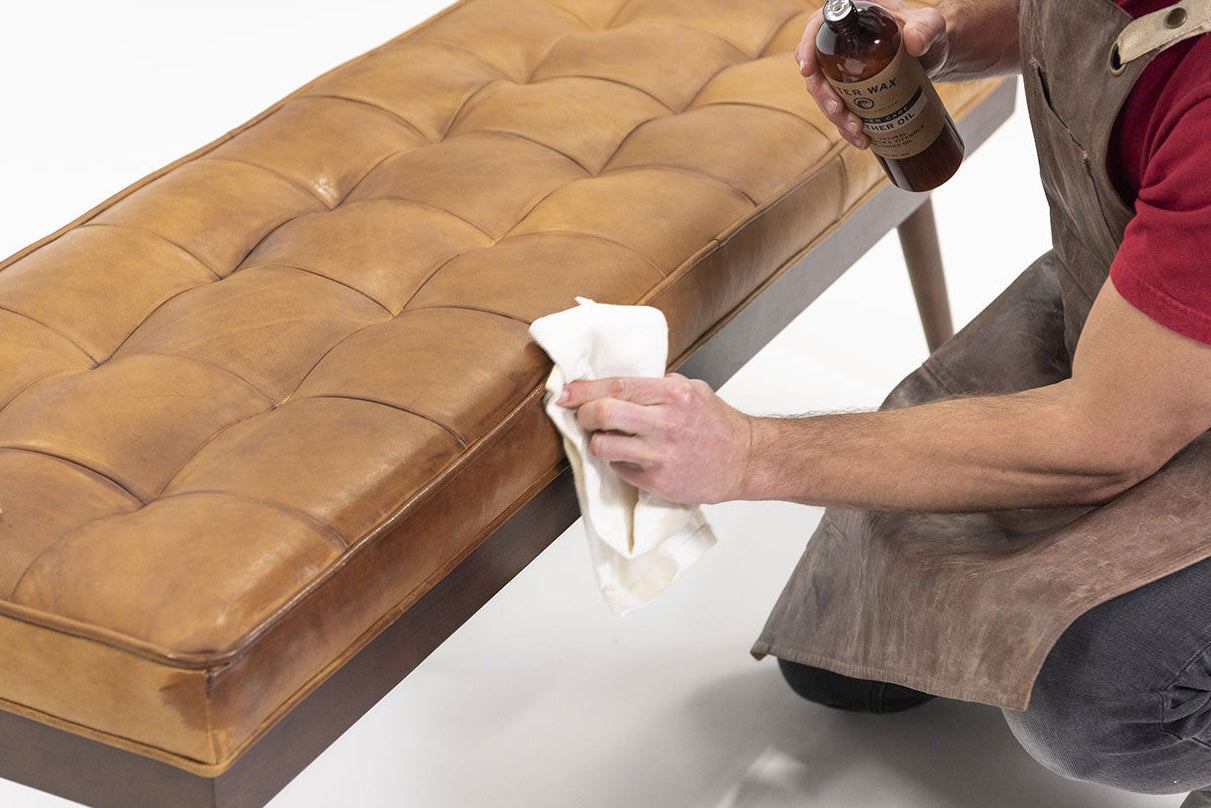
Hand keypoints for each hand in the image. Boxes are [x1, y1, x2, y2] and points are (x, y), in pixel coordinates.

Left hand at [557, 374, 753, 504]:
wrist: (745, 460)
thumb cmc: (717, 425)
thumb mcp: (691, 390)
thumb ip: (655, 387)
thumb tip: (613, 386)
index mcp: (673, 394)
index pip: (616, 386)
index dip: (583, 389)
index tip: (565, 392)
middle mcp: (666, 423)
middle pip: (603, 413)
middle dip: (583, 414)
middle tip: (583, 416)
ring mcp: (661, 454)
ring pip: (603, 445)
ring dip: (596, 441)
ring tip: (607, 438)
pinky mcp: (657, 481)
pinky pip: (619, 468)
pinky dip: (617, 461)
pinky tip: (630, 456)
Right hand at [796, 0, 949, 147]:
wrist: (935, 55)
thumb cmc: (930, 32)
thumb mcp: (930, 25)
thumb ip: (926, 29)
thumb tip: (914, 44)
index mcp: (853, 18)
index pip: (818, 28)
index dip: (807, 49)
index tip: (808, 71)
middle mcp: (843, 43)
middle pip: (816, 69)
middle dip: (822, 95)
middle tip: (838, 110)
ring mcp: (844, 69)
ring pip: (825, 94)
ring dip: (835, 116)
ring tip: (856, 129)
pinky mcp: (851, 90)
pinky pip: (841, 109)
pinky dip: (846, 127)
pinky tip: (861, 138)